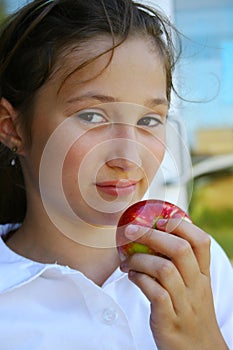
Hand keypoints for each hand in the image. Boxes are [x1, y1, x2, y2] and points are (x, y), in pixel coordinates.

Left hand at [120, 219, 228, 349]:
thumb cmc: (190, 313)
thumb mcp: (193, 288)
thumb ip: (181, 266)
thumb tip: (154, 238)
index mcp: (203, 275)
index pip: (201, 241)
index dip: (181, 225)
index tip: (160, 220)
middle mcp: (197, 287)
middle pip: (180, 250)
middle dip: (152, 235)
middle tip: (131, 231)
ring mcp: (184, 304)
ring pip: (165, 269)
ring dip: (140, 260)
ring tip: (127, 262)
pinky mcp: (169, 320)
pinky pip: (155, 292)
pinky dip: (140, 280)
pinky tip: (132, 277)